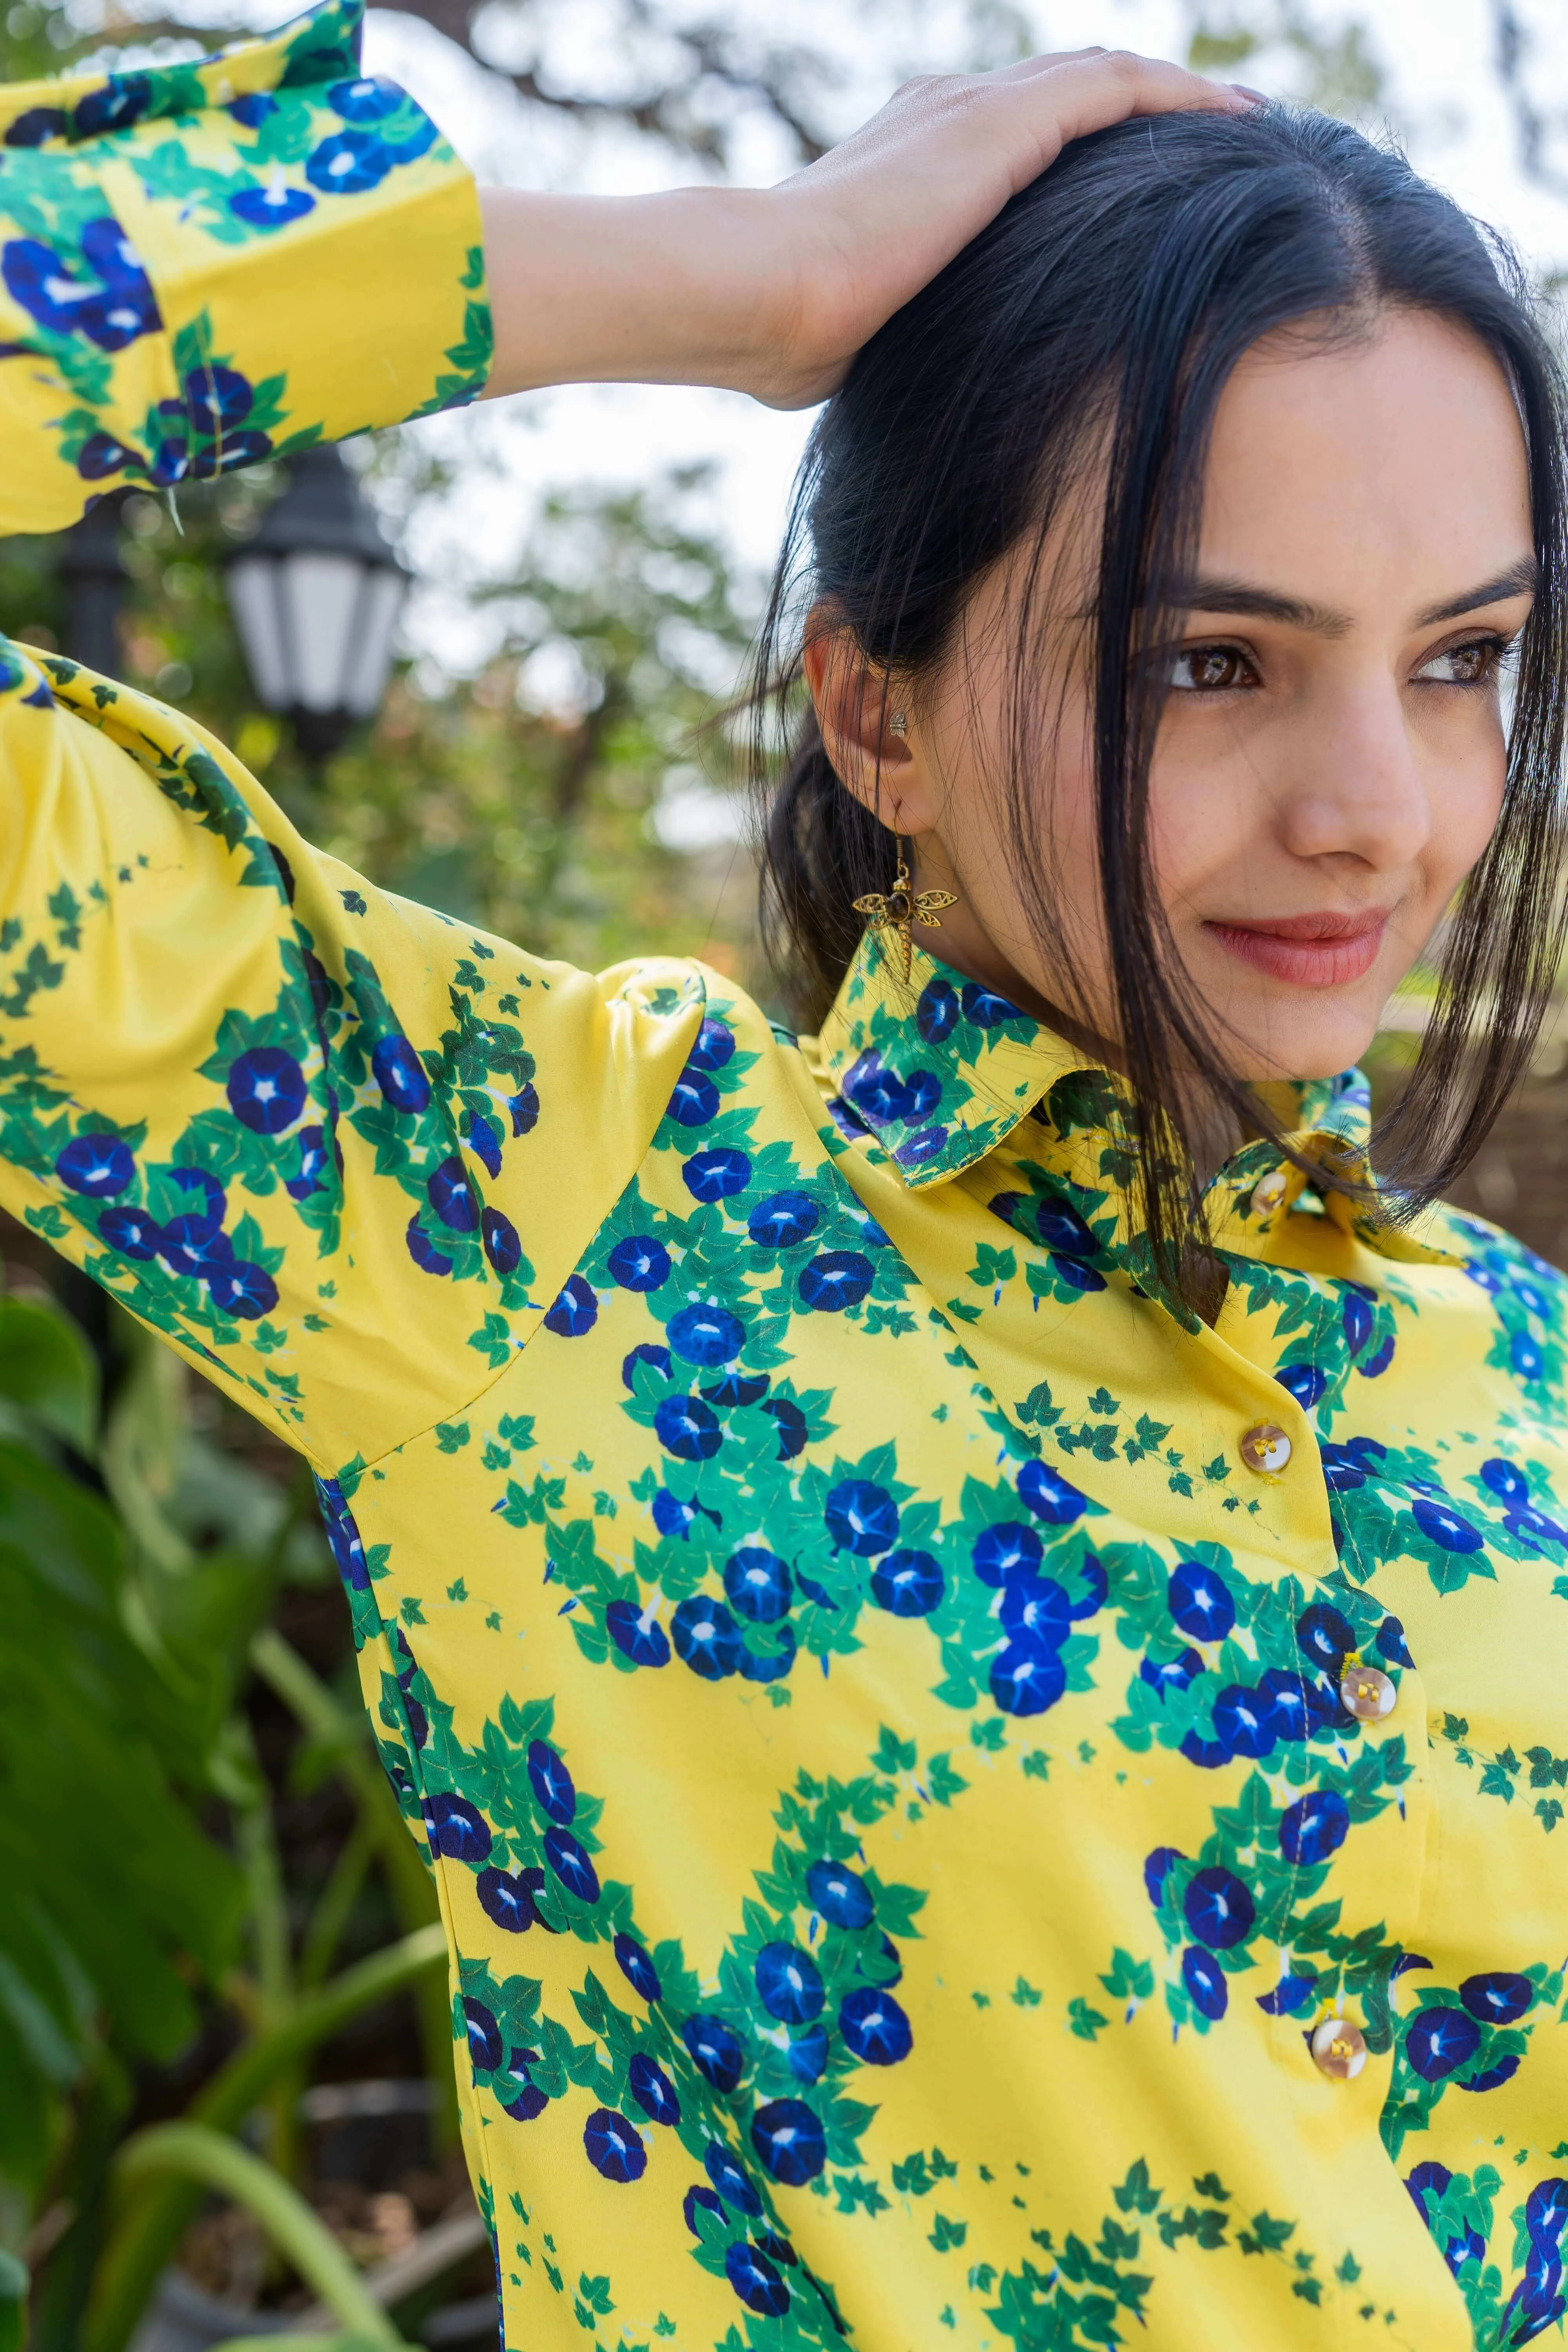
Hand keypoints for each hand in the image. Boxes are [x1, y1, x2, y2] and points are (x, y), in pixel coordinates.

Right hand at [747, 49, 1255, 405]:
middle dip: (1145, 111)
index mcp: (913, 158)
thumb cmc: (789, 340)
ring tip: (1249, 122)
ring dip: (1181, 97)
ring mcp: (974, 111)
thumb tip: (927, 396)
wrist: (756, 294)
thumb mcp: (863, 336)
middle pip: (1071, 92)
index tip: (1136, 192)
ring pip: (1104, 77)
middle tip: (1218, 142)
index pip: (1018, 135)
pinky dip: (1183, 97)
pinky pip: (1119, 89)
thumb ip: (907, 336)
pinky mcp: (1001, 123)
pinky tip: (1242, 119)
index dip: (1084, 152)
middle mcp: (948, 114)